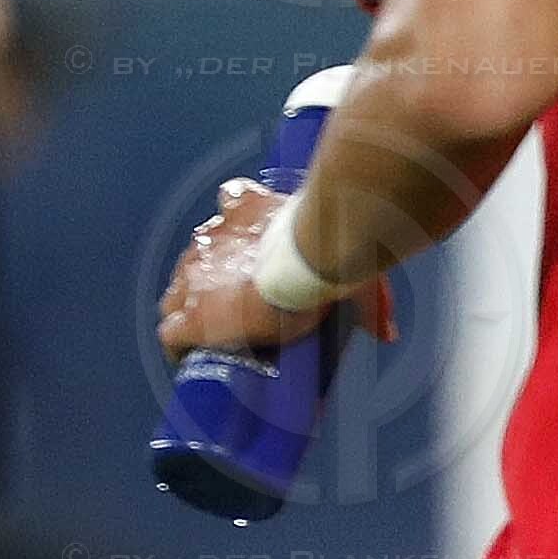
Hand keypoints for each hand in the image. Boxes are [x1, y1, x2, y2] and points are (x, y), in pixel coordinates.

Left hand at [155, 178, 392, 359]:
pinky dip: (180, 345)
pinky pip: (170, 333)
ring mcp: (194, 275)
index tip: (254, 250)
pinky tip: (191, 357)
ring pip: (177, 292)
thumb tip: (387, 333)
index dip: (239, 227)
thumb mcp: (356, 267)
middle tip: (240, 300)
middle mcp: (213, 236)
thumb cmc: (333, 248)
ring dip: (192, 308)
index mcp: (248, 209)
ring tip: (216, 332)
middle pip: (200, 254)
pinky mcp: (190, 315)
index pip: (231, 202)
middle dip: (214, 275)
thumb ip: (370, 301)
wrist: (310, 258)